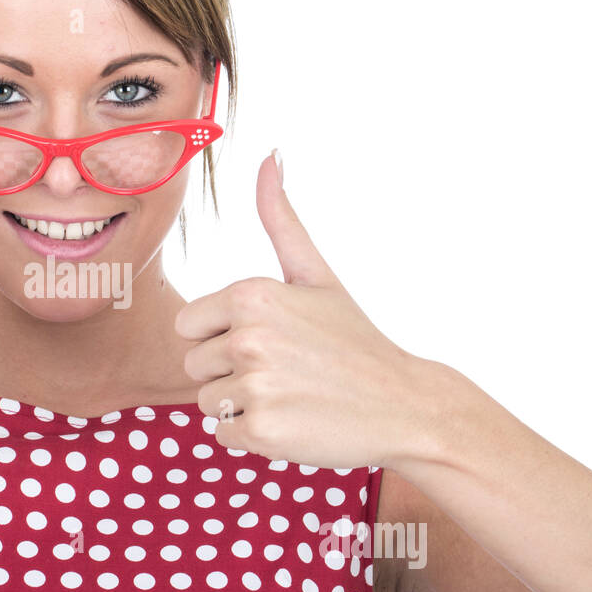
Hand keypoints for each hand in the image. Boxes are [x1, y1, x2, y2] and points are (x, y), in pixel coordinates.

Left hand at [175, 150, 431, 469]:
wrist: (404, 405)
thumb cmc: (353, 339)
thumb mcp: (316, 275)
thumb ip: (281, 220)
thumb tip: (269, 156)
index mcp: (251, 295)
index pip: (187, 326)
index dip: (220, 337)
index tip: (267, 341)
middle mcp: (248, 337)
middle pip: (193, 365)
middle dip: (229, 373)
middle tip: (285, 372)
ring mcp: (255, 386)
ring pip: (207, 402)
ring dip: (242, 404)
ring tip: (292, 395)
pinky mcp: (261, 431)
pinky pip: (224, 434)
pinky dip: (254, 436)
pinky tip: (296, 421)